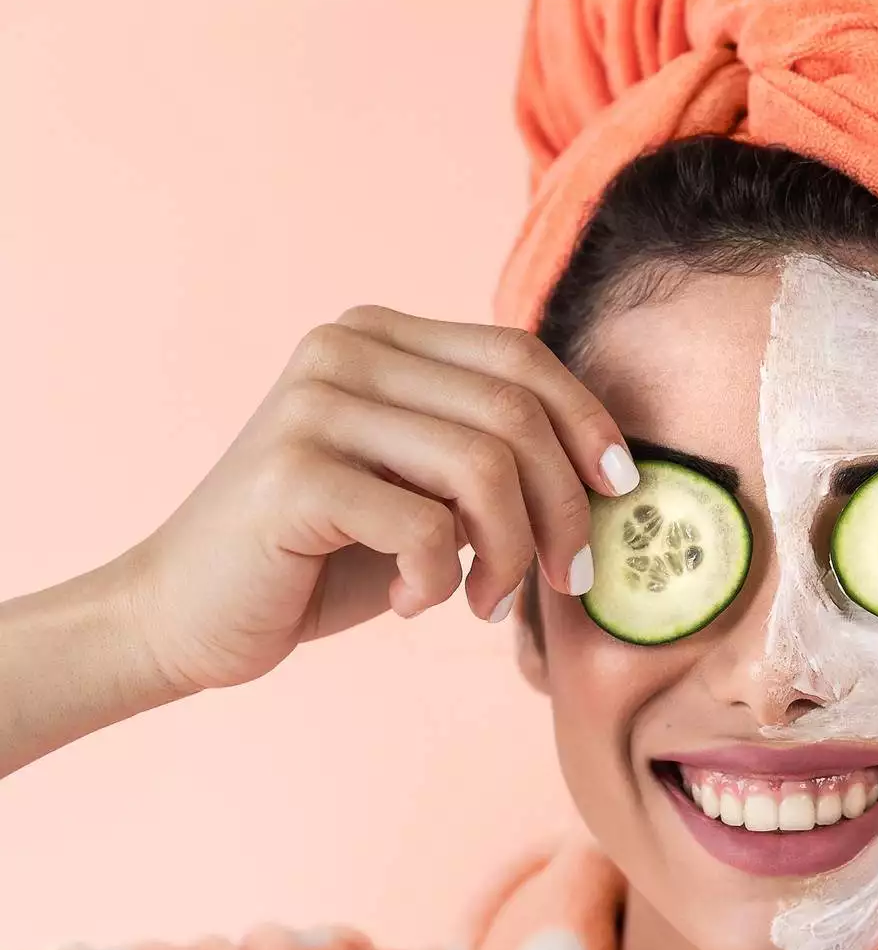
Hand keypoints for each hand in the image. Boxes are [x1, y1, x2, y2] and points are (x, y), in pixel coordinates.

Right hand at [118, 307, 637, 694]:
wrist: (186, 613)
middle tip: (564, 579)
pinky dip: (440, 580)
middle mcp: (342, 349)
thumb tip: (610, 469)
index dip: (588, 423)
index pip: (520, 358)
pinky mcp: (292, 475)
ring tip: (487, 600)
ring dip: (508, 554)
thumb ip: (492, 456)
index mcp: (379, 335)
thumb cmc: (323, 556)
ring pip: (483, 469)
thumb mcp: (424, 489)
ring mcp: (313, 405)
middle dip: (562, 508)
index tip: (619, 491)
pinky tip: (412, 600)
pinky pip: (425, 527)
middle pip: (514, 414)